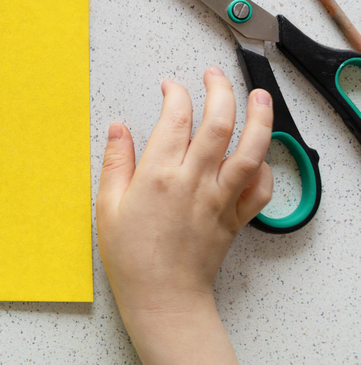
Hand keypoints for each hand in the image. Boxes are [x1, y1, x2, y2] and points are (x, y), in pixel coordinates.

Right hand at [96, 67, 273, 364]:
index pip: (175, 117)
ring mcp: (219, 198)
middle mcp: (194, 181)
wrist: (163, 297)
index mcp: (159, 174)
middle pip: (219, 122)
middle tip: (214, 75)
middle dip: (220, 89)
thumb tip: (118, 129)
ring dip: (259, 117)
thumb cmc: (132, 256)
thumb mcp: (107, 205)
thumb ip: (116, 162)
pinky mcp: (234, 217)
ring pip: (250, 149)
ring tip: (260, 96)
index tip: (170, 87)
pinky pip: (260, 188)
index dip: (175, 93)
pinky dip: (265, 168)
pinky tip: (258, 157)